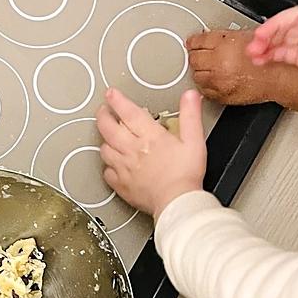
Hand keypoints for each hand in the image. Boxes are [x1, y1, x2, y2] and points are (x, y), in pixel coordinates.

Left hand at [97, 87, 206, 216]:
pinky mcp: (121, 184)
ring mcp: (124, 168)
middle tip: (103, 110)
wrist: (176, 203)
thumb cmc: (185, 176)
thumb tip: (190, 96)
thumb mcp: (194, 141)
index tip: (111, 94)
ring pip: (104, 148)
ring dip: (104, 139)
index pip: (128, 112)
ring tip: (108, 135)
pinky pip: (107, 172)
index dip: (117, 100)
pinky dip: (108, 165)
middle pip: (108, 128)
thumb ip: (190, 115)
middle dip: (103, 115)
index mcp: (149, 137)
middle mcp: (132, 150)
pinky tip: (113, 164)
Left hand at [187, 28, 297, 112]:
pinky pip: (204, 90)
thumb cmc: (268, 57)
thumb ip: (224, 37)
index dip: (193, 41)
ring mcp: (219, 81)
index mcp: (225, 44)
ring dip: (200, 71)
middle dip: (196, 55)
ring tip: (209, 67)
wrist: (278, 78)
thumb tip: (206, 38)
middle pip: (194, 58)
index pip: (198, 41)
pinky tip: (214, 80)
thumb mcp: (246, 36)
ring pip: (196, 75)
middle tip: (200, 54)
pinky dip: (206, 85)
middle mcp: (220, 63)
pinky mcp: (220, 95)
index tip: (191, 42)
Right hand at [246, 7, 297, 110]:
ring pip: (282, 41)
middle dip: (267, 35)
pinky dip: (272, 56)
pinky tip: (263, 60)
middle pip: (285, 27)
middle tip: (253, 45)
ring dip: (266, 46)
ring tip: (253, 54)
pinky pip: (285, 54)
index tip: (262, 33)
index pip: (294, 16)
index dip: (275, 23)